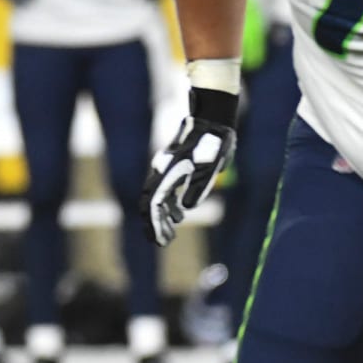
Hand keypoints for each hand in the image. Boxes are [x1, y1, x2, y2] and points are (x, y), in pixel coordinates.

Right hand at [140, 115, 235, 246]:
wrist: (212, 120)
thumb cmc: (213, 143)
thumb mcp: (210, 167)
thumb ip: (198, 187)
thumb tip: (187, 208)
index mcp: (169, 172)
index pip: (154, 203)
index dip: (155, 223)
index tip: (160, 241)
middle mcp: (163, 170)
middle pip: (150, 201)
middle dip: (153, 223)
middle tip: (161, 243)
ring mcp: (167, 168)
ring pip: (156, 196)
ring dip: (161, 216)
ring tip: (171, 234)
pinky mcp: (174, 167)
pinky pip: (165, 190)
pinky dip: (169, 205)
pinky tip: (179, 215)